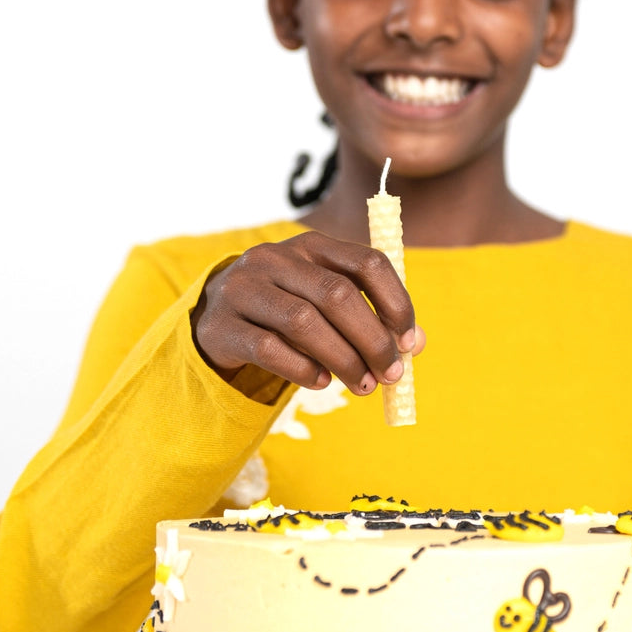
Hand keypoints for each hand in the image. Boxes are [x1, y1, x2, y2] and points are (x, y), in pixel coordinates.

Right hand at [192, 232, 423, 396]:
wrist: (216, 320)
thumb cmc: (286, 312)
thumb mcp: (326, 305)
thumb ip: (371, 318)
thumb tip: (415, 344)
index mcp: (312, 246)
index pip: (366, 262)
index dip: (395, 303)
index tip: (408, 343)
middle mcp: (276, 258)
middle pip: (337, 294)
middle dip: (372, 340)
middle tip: (391, 374)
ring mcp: (244, 288)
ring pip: (304, 322)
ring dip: (343, 360)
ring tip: (363, 385)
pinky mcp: (223, 325)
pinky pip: (269, 349)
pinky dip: (303, 369)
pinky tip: (321, 383)